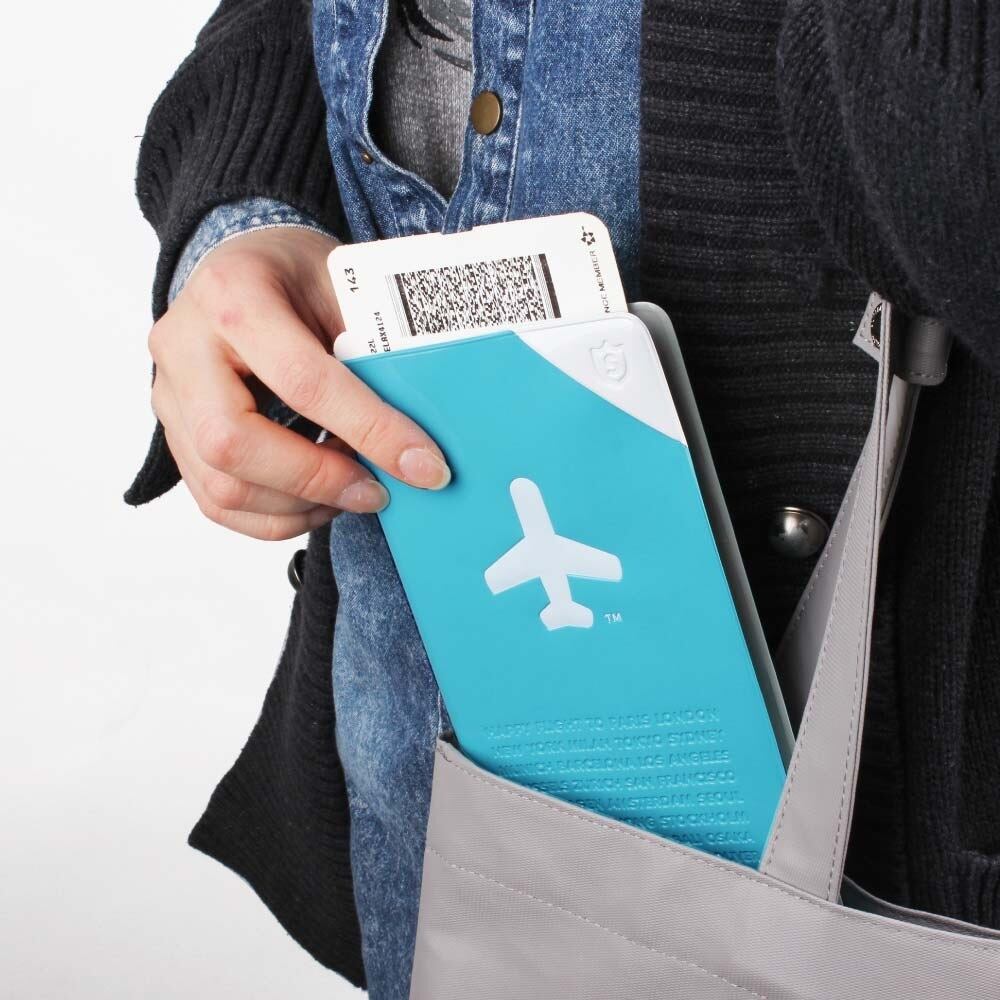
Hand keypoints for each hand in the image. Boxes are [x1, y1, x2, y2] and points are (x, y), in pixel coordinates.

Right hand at [148, 226, 450, 539]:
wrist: (244, 267)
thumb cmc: (298, 277)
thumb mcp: (345, 289)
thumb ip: (372, 355)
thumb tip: (418, 438)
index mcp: (235, 294)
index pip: (301, 380)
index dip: (369, 429)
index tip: (423, 465)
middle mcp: (185, 346)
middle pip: (232, 443)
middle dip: (318, 480)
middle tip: (378, 490)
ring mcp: (170, 394)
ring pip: (222, 486)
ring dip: (300, 505)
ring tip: (353, 491)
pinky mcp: (174, 433)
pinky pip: (216, 502)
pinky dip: (277, 516)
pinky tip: (319, 500)